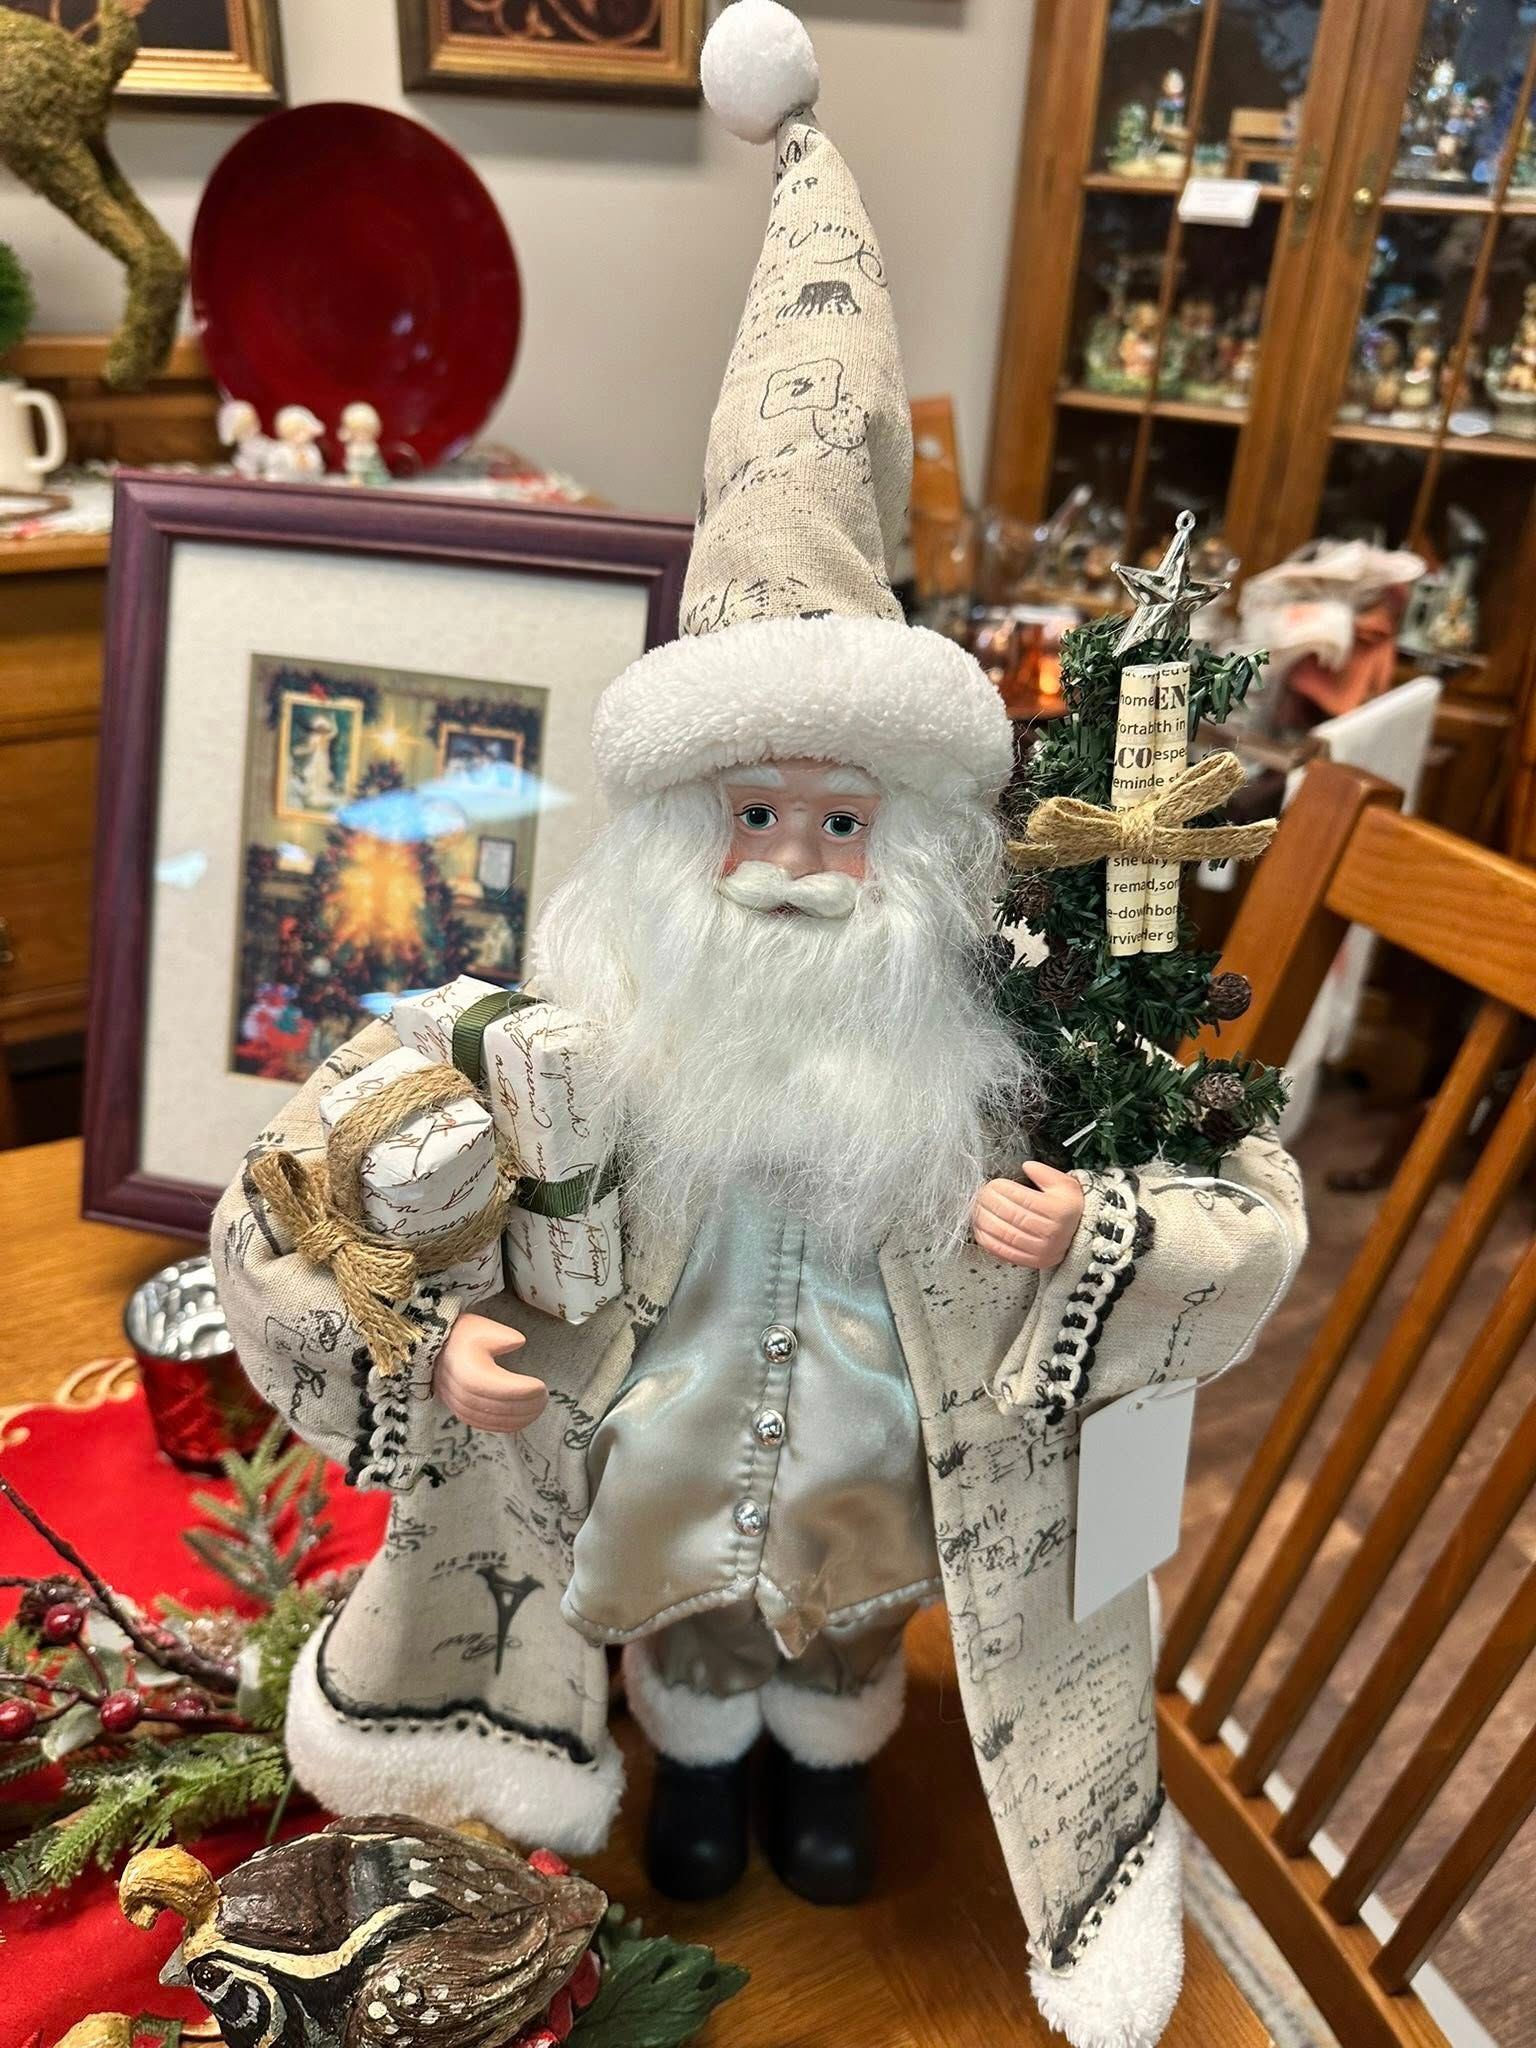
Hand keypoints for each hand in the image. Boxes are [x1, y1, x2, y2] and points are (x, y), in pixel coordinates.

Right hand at [433, 1312, 545, 1433]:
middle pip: (501, 1407)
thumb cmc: (461, 1335)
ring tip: (537, 1410)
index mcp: (469, 1372)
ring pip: (492, 1420)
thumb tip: (520, 1343)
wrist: (434, 1347)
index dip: (526, 1391)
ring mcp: (457, 1404)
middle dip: (527, 1406)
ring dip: (518, 1418)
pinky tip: (518, 1420)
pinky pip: (482, 1425)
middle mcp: (461, 1393)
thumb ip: (505, 1336)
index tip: (542, 1385)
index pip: (505, 1389)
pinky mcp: (456, 1411)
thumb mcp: (484, 1328)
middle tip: (545, 1398)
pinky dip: (502, 1425)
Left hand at [972, 1161, 1084, 1270]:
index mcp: (1060, 1211)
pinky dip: (987, 1240)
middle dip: (990, 1203)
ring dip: (985, 1220)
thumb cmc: (1069, 1208)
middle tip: (981, 1194)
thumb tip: (1026, 1166)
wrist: (1081, 1235)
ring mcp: (1042, 1250)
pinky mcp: (1032, 1262)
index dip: (1003, 1190)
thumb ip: (1045, 1173)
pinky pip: (1004, 1252)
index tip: (993, 1184)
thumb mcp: (1065, 1185)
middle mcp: (1051, 1233)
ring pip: (1005, 1235)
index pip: (1023, 1199)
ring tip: (977, 1209)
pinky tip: (981, 1228)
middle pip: (1012, 1216)